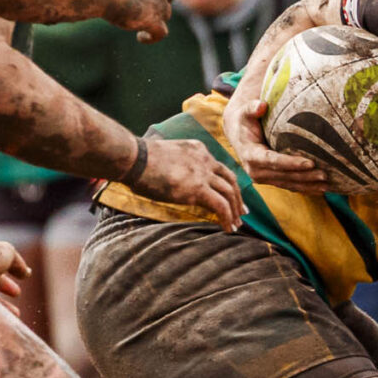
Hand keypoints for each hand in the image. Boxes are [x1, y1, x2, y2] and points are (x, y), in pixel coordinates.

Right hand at [130, 136, 246, 227]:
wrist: (135, 158)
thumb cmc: (138, 159)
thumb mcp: (164, 157)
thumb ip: (175, 166)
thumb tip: (171, 180)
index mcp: (197, 149)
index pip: (218, 167)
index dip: (226, 183)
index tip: (228, 195)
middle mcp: (205, 159)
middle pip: (230, 179)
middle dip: (238, 197)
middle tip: (242, 212)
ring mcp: (203, 173)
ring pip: (229, 193)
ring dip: (234, 211)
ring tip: (236, 225)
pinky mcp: (198, 189)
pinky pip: (220, 206)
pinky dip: (226, 218)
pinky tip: (227, 229)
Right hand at [222, 84, 339, 195]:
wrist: (239, 135)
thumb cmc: (245, 120)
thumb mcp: (245, 112)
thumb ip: (252, 108)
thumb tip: (262, 105)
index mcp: (250, 155)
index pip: (273, 161)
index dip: (291, 163)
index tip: (310, 163)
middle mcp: (256, 171)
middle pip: (284, 176)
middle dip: (305, 176)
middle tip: (325, 174)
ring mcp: (264, 178)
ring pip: (289, 184)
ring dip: (308, 185)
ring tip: (327, 184)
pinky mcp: (272, 180)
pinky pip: (290, 186)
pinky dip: (305, 188)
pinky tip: (321, 189)